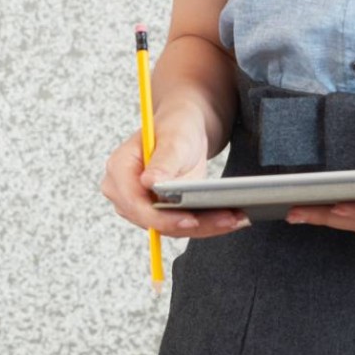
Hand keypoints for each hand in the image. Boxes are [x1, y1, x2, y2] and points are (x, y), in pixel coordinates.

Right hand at [99, 108, 248, 237]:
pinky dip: (206, 224)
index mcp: (119, 169)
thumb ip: (162, 161)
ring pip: (170, 228)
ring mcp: (139, 205)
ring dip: (204, 227)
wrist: (185, 129)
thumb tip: (149, 183)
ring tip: (234, 219)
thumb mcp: (173, 138)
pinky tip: (230, 219)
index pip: (136, 205)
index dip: (162, 218)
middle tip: (226, 220)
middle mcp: (124, 192)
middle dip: (192, 224)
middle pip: (154, 221)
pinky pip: (180, 225)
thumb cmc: (176, 127)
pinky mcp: (158, 213)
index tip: (190, 220)